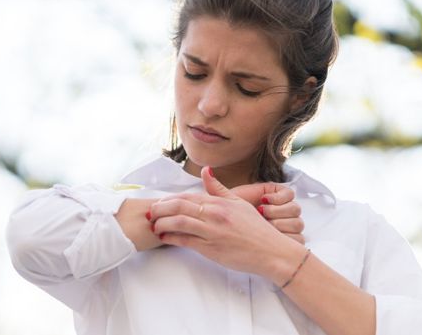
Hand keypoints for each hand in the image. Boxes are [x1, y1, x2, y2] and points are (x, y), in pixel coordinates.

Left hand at [149, 167, 301, 279]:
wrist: (270, 251)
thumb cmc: (256, 229)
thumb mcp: (239, 203)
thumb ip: (219, 188)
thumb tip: (206, 170)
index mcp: (220, 202)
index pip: (187, 196)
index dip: (170, 199)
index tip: (160, 203)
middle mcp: (214, 214)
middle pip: (179, 206)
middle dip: (160, 209)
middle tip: (151, 213)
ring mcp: (212, 232)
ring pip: (178, 222)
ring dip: (162, 223)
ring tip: (154, 225)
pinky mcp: (211, 249)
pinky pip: (185, 241)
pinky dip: (171, 238)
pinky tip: (164, 237)